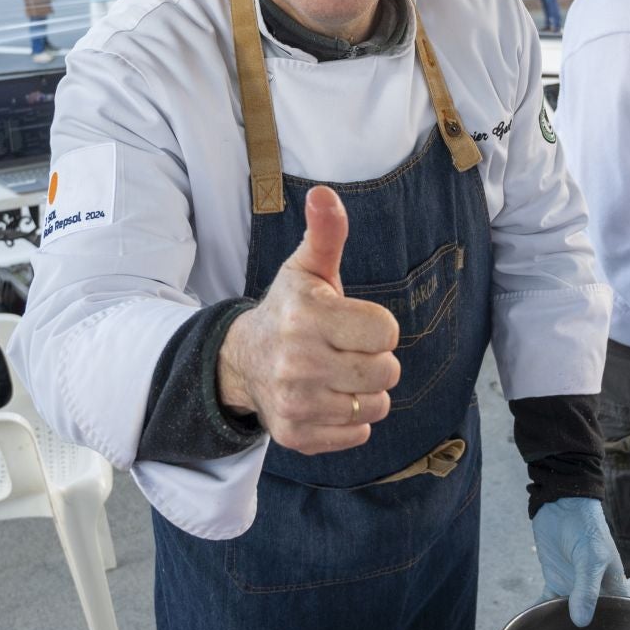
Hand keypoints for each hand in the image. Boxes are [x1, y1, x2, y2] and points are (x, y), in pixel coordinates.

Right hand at [216, 186, 400, 454]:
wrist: (242, 360)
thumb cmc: (290, 310)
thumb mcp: (307, 268)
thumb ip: (326, 232)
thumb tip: (324, 193)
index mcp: (307, 317)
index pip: (387, 332)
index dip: (377, 327)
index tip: (353, 323)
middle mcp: (298, 363)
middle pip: (386, 371)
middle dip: (376, 360)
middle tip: (348, 350)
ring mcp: (296, 403)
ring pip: (376, 405)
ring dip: (366, 391)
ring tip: (339, 375)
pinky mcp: (297, 436)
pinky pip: (359, 433)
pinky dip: (352, 419)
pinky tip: (329, 398)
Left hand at [532, 497, 627, 626]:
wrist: (562, 504)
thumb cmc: (588, 528)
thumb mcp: (591, 558)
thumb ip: (586, 590)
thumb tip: (580, 622)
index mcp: (614, 590)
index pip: (616, 621)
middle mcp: (596, 594)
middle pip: (590, 624)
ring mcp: (574, 589)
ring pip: (566, 617)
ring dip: (557, 629)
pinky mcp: (555, 582)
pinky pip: (545, 604)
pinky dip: (536, 614)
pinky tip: (526, 627)